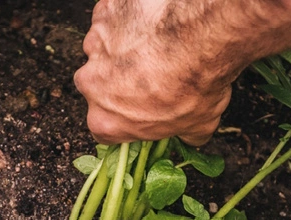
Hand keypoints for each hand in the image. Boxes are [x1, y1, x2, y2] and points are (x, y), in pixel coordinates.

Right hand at [74, 0, 290, 144]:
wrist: (200, 35)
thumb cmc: (194, 84)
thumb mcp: (199, 124)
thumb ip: (186, 134)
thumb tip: (192, 136)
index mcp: (106, 120)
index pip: (103, 129)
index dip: (124, 123)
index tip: (141, 116)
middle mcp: (91, 84)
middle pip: (99, 87)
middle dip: (121, 83)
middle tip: (152, 76)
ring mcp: (95, 44)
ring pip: (104, 50)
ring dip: (124, 50)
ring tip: (156, 47)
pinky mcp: (104, 12)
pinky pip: (113, 19)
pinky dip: (129, 22)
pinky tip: (154, 24)